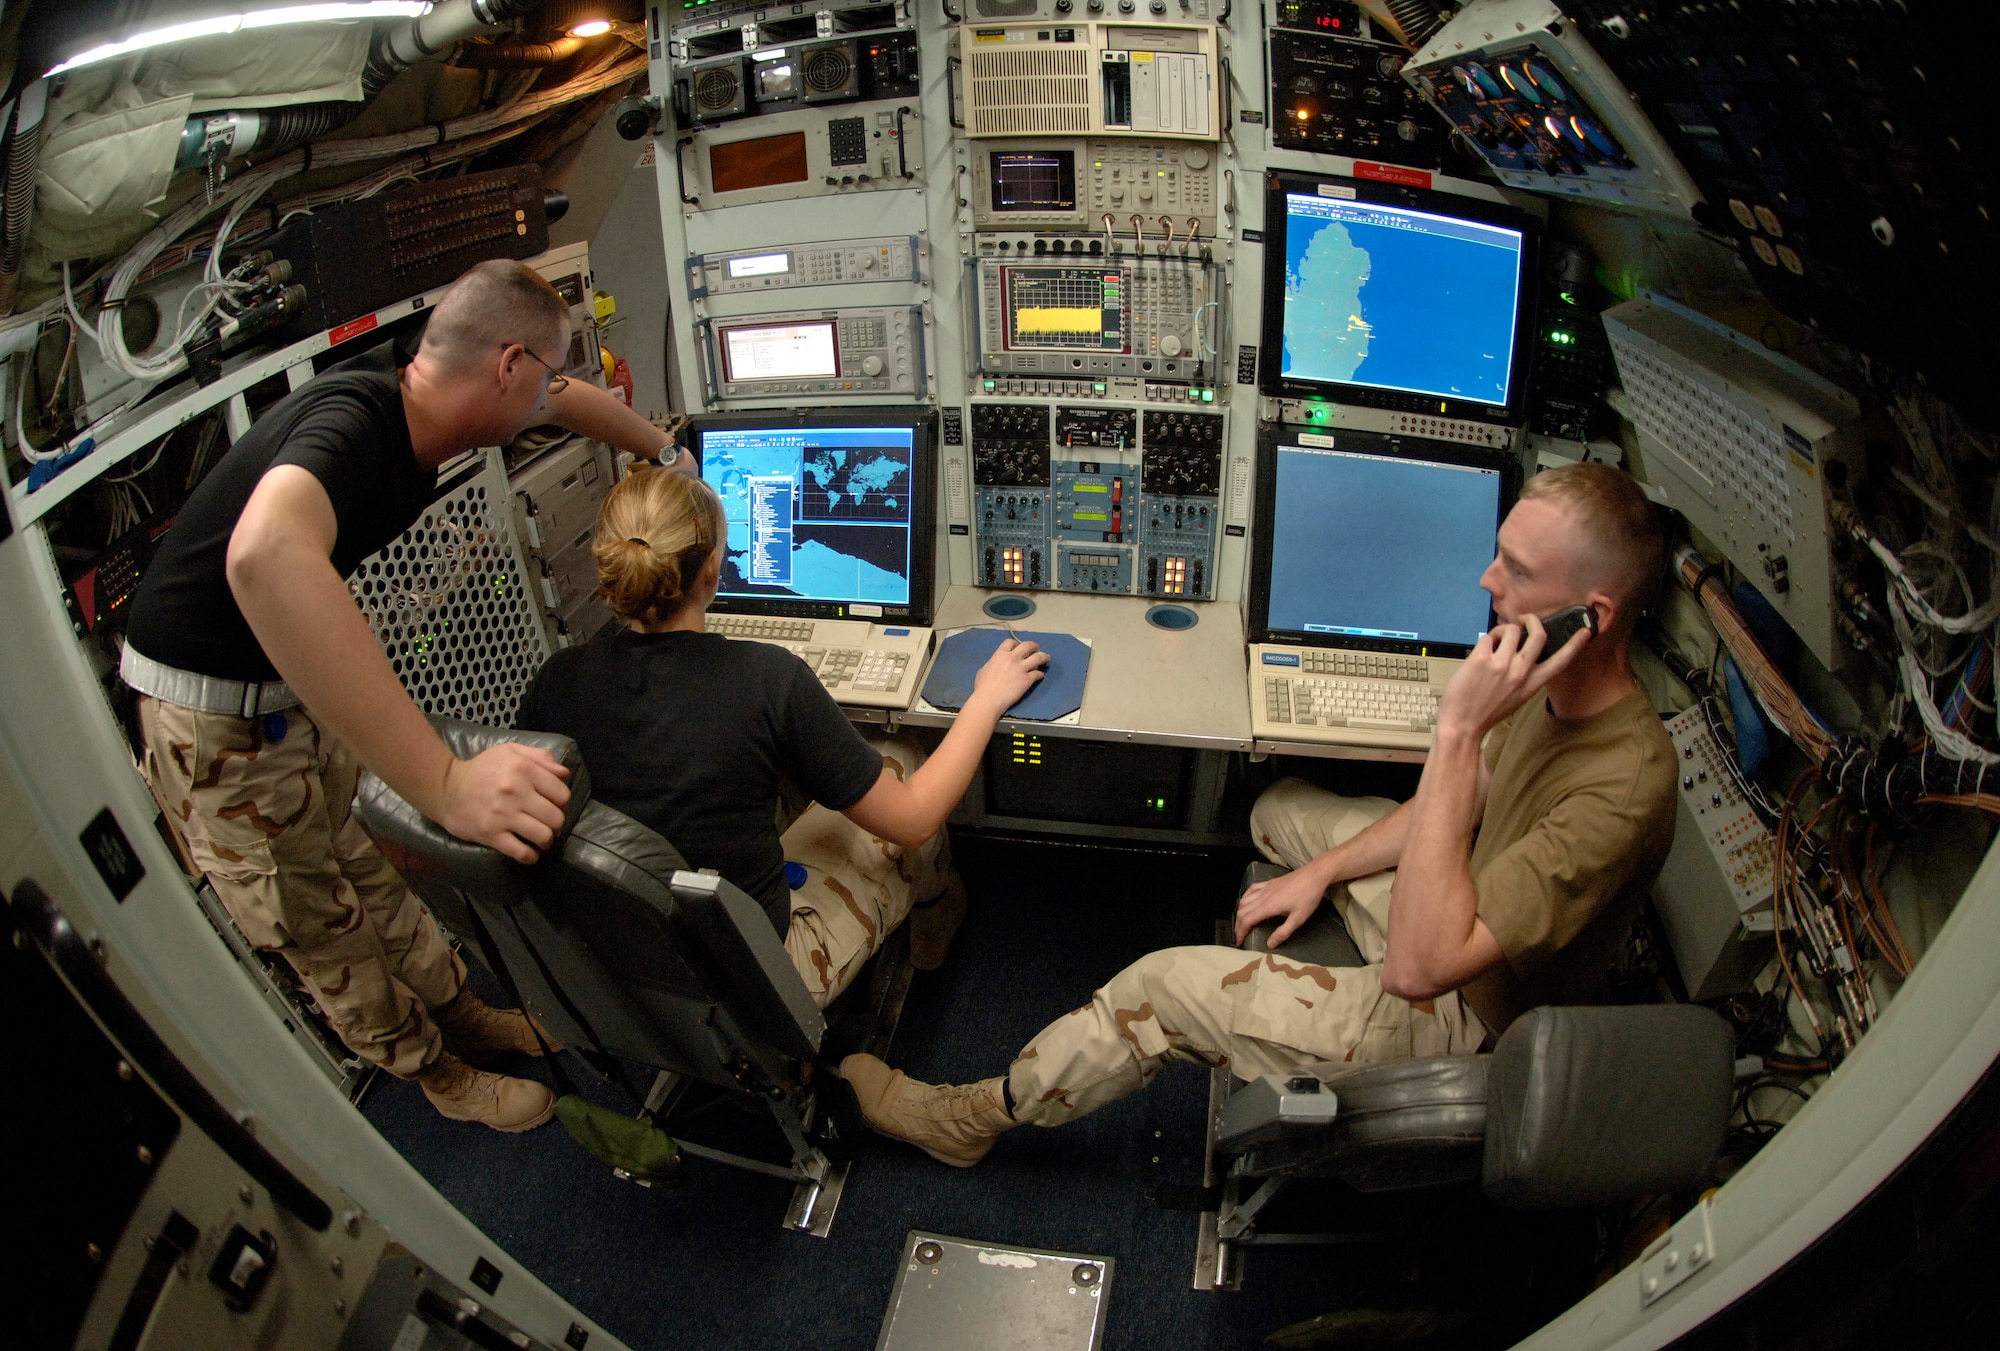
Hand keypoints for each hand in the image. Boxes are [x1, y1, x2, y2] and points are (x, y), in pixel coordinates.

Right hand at [437, 744, 571, 863]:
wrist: (445, 788)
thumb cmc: (482, 769)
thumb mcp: (510, 751)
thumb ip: (540, 757)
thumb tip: (565, 773)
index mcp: (524, 770)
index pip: (562, 794)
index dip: (562, 802)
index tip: (554, 805)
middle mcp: (517, 792)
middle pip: (556, 818)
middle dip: (556, 824)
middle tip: (548, 824)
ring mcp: (504, 815)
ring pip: (543, 836)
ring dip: (546, 841)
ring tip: (540, 838)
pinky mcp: (491, 834)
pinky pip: (521, 852)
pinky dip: (530, 856)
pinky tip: (529, 853)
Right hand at [968, 637, 1048, 715]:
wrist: (989, 699)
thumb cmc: (982, 686)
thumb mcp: (984, 669)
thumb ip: (993, 663)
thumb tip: (996, 663)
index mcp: (1001, 654)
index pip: (1011, 642)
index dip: (1016, 643)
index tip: (1019, 646)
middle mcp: (1013, 658)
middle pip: (1028, 646)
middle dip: (1034, 646)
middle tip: (1037, 648)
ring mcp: (1021, 668)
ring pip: (1038, 658)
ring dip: (1043, 657)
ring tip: (1047, 658)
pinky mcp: (1027, 680)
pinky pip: (1038, 674)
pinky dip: (1040, 674)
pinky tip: (1041, 675)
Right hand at [1234, 867, 1330, 946]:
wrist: (1314, 875)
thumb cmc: (1308, 897)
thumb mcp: (1298, 918)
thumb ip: (1283, 932)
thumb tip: (1270, 944)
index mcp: (1268, 907)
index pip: (1246, 920)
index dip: (1240, 932)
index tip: (1239, 942)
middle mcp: (1262, 897)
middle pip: (1242, 911)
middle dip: (1238, 925)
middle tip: (1240, 935)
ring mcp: (1264, 888)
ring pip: (1244, 900)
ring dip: (1240, 912)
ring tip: (1242, 922)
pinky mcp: (1269, 882)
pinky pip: (1251, 889)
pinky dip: (1245, 898)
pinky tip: (1247, 902)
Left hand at [1436, 613, 1588, 740]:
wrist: (1461, 725)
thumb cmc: (1485, 712)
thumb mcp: (1516, 698)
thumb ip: (1524, 677)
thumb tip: (1522, 653)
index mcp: (1532, 685)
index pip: (1560, 662)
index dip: (1575, 645)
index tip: (1585, 632)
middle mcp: (1520, 673)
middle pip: (1538, 635)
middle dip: (1532, 620)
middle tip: (1524, 619)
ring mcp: (1501, 665)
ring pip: (1511, 629)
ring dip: (1502, 629)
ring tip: (1494, 640)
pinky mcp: (1481, 660)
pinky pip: (1487, 636)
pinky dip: (1484, 639)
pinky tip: (1480, 651)